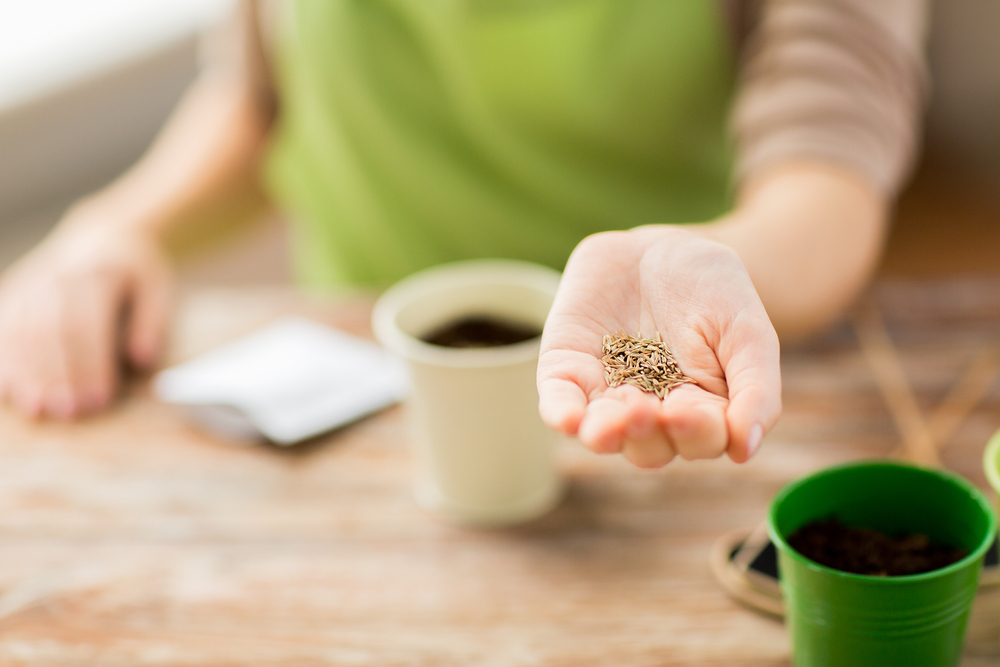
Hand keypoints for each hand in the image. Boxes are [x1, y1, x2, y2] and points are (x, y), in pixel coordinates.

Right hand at [0, 216, 172, 418]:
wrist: (102, 237)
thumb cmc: (134, 272)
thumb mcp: (157, 287)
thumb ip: (152, 322)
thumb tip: (142, 359)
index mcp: (95, 276)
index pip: (88, 326)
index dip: (91, 366)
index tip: (99, 400)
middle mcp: (56, 279)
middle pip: (51, 333)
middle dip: (58, 376)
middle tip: (68, 413)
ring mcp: (30, 286)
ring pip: (20, 332)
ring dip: (27, 374)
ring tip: (37, 410)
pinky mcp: (14, 296)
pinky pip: (2, 329)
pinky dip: (3, 360)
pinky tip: (6, 389)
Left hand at [537, 226, 780, 467]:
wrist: (665, 247)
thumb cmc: (716, 293)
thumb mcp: (749, 333)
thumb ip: (756, 389)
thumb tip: (746, 448)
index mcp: (701, 413)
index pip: (699, 440)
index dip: (694, 432)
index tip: (687, 410)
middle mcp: (652, 414)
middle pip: (648, 447)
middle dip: (646, 434)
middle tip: (645, 411)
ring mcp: (607, 394)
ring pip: (602, 432)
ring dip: (604, 433)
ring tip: (605, 424)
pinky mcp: (569, 370)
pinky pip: (560, 401)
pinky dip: (561, 412)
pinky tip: (566, 418)